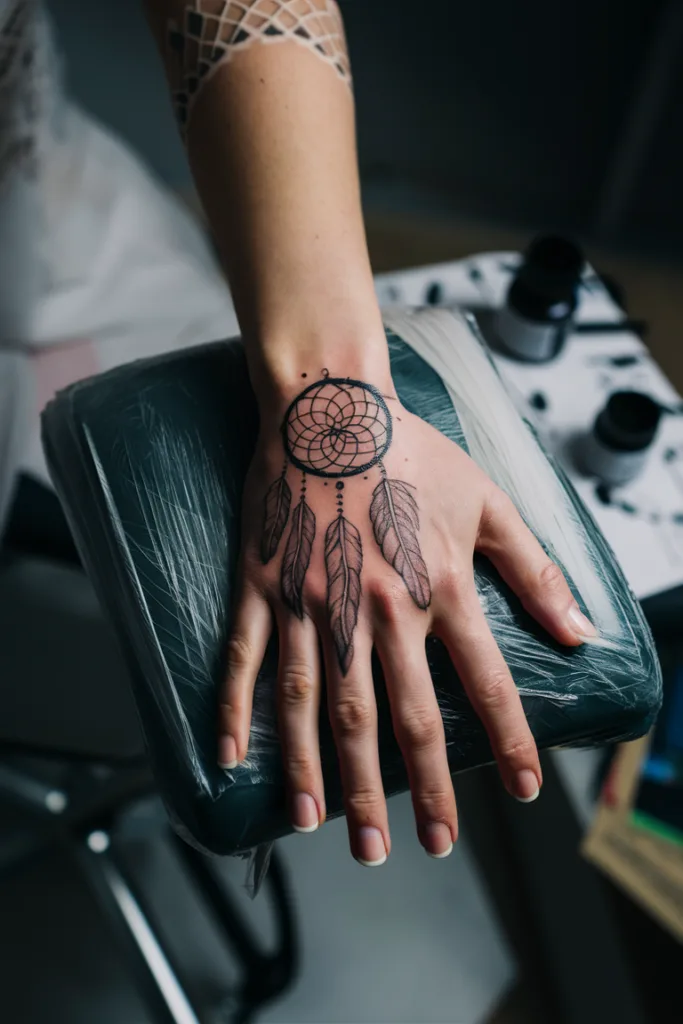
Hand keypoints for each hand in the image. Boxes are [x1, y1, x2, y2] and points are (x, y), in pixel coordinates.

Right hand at [218, 374, 594, 864]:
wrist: (332, 407)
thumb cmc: (410, 452)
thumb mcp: (487, 502)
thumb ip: (535, 569)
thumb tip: (580, 630)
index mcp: (436, 589)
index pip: (483, 683)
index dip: (507, 742)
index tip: (519, 792)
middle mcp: (375, 608)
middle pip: (397, 716)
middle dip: (408, 790)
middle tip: (409, 849)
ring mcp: (312, 601)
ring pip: (318, 704)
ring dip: (323, 773)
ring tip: (325, 830)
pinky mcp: (263, 586)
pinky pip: (246, 659)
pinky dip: (238, 710)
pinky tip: (234, 758)